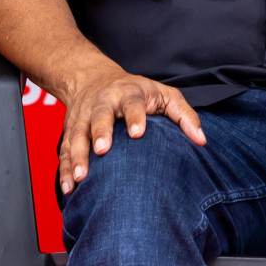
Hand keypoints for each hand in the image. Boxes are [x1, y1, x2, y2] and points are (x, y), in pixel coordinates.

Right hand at [57, 64, 205, 193]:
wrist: (89, 76)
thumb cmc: (134, 91)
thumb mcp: (163, 94)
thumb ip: (183, 115)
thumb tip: (201, 140)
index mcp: (126, 93)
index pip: (131, 103)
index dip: (134, 117)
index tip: (138, 133)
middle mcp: (102, 103)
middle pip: (99, 117)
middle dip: (99, 133)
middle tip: (103, 150)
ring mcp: (82, 117)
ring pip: (77, 135)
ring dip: (78, 155)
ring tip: (81, 177)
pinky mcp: (69, 130)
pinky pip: (65, 149)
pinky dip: (65, 168)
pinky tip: (69, 188)